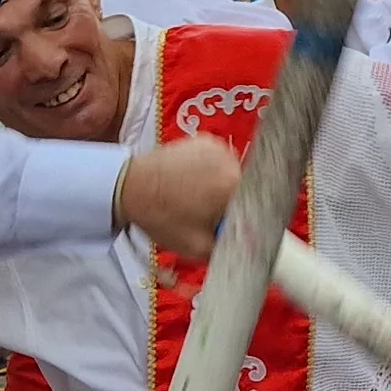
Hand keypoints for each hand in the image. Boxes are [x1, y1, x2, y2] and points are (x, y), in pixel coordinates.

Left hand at [116, 136, 241, 261]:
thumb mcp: (197, 247)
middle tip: (208, 216)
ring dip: (222, 187)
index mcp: (235, 186)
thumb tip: (252, 250)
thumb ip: (230, 248)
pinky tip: (191, 183)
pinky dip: (211, 172)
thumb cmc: (161, 216)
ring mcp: (218, 147)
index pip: (259, 208)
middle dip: (232, 205)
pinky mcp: (205, 140)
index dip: (246, 221)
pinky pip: (219, 162)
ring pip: (233, 175)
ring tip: (195, 199)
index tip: (234, 228)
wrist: (130, 187)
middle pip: (247, 190)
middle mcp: (231, 160)